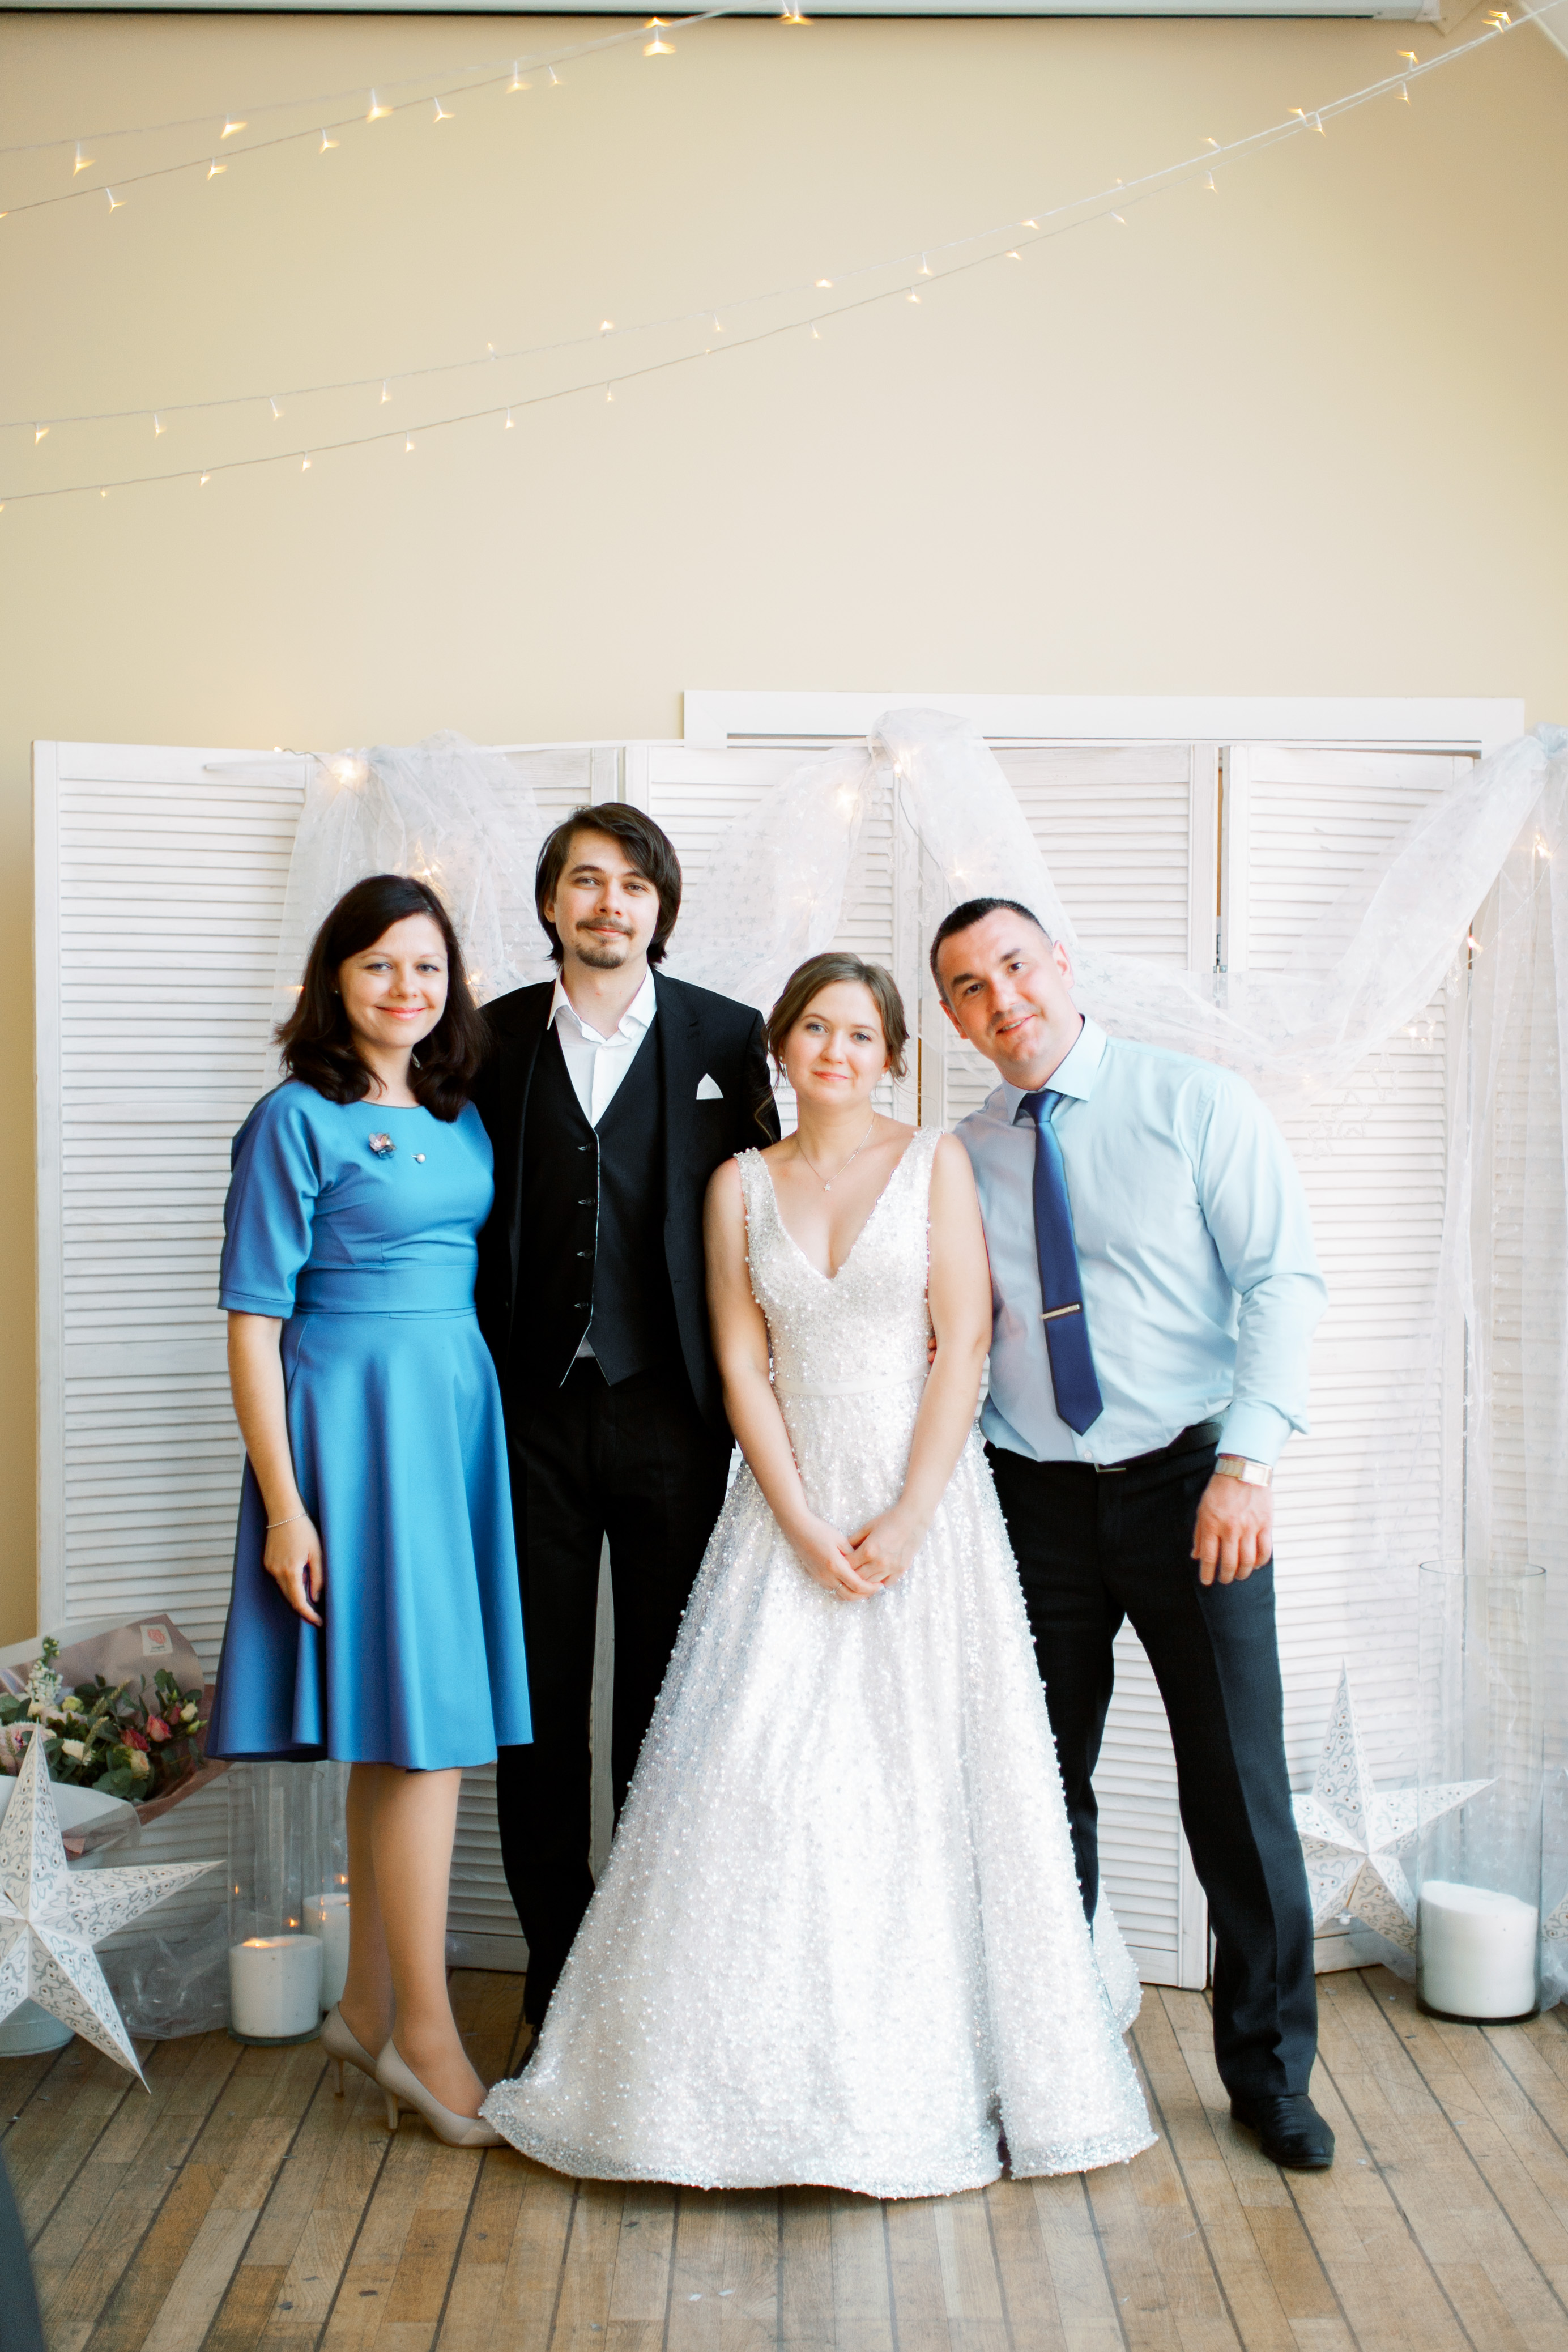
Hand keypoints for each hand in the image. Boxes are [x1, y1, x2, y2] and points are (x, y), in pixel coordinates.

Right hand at [263, 1510, 324, 1624]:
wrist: (284, 1513)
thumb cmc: (304, 1530)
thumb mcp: (317, 1554)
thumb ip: (317, 1578)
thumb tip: (316, 1598)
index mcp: (291, 1571)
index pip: (298, 1602)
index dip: (308, 1615)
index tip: (319, 1622)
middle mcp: (276, 1572)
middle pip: (290, 1598)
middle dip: (303, 1607)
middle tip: (318, 1614)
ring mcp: (270, 1567)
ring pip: (284, 1589)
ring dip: (297, 1593)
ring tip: (311, 1588)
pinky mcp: (267, 1563)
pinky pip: (279, 1579)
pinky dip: (290, 1582)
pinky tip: (300, 1574)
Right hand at [787, 1514, 879, 1601]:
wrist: (798, 1530)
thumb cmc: (820, 1531)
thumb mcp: (841, 1540)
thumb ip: (853, 1555)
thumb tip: (864, 1565)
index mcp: (835, 1566)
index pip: (857, 1585)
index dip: (871, 1588)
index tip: (880, 1585)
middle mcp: (827, 1576)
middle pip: (850, 1596)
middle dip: (865, 1595)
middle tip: (875, 1589)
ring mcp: (820, 1578)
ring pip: (841, 1595)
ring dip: (854, 1594)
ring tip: (865, 1586)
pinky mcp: (817, 1577)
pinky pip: (833, 1590)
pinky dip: (844, 1590)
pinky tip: (852, 1582)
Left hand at [847, 1506, 928, 1590]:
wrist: (913, 1519)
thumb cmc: (889, 1520)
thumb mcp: (868, 1527)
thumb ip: (854, 1539)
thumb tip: (842, 1549)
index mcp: (868, 1550)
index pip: (848, 1566)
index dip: (842, 1565)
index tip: (840, 1563)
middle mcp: (879, 1562)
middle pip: (858, 1578)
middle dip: (851, 1575)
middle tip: (848, 1571)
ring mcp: (891, 1568)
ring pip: (871, 1584)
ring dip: (864, 1581)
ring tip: (860, 1575)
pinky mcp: (901, 1570)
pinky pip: (886, 1583)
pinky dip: (879, 1582)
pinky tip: (875, 1576)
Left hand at [1191, 1475, 1272, 1586]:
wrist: (1243, 1469)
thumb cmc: (1220, 1489)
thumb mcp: (1203, 1509)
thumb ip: (1199, 1534)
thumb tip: (1196, 1556)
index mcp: (1212, 1524)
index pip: (1209, 1557)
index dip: (1207, 1573)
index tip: (1206, 1581)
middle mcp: (1230, 1528)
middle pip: (1229, 1563)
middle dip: (1226, 1576)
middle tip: (1224, 1580)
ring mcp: (1249, 1527)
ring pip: (1248, 1561)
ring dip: (1243, 1573)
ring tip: (1239, 1575)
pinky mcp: (1265, 1524)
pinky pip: (1265, 1551)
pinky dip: (1260, 1562)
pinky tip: (1255, 1565)